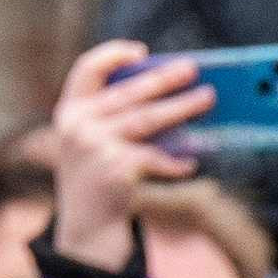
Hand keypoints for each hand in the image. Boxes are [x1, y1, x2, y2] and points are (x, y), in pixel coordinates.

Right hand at [47, 36, 211, 262]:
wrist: (86, 225)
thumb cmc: (98, 177)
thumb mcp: (92, 142)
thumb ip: (114, 117)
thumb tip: (170, 95)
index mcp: (70, 111)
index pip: (87, 70)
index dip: (112, 55)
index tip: (142, 51)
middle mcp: (78, 125)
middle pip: (129, 92)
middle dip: (164, 78)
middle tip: (192, 69)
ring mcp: (95, 146)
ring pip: (148, 119)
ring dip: (182, 107)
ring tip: (207, 98)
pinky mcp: (115, 169)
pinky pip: (155, 157)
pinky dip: (175, 161)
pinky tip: (191, 164)